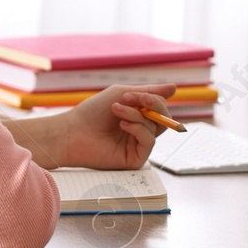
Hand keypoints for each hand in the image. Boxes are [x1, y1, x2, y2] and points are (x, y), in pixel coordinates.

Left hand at [60, 84, 177, 169]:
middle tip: (134, 98)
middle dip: (153, 105)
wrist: (72, 132)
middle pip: (164, 119)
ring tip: (117, 110)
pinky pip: (149, 141)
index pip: (159, 108)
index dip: (154, 99)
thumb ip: (149, 92)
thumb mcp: (122, 94)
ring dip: (137, 114)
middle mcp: (140, 131)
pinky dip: (138, 129)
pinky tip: (123, 125)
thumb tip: (175, 88)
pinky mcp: (135, 159)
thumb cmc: (92, 113)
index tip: (135, 94)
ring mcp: (138, 146)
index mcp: (138, 116)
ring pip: (155, 128)